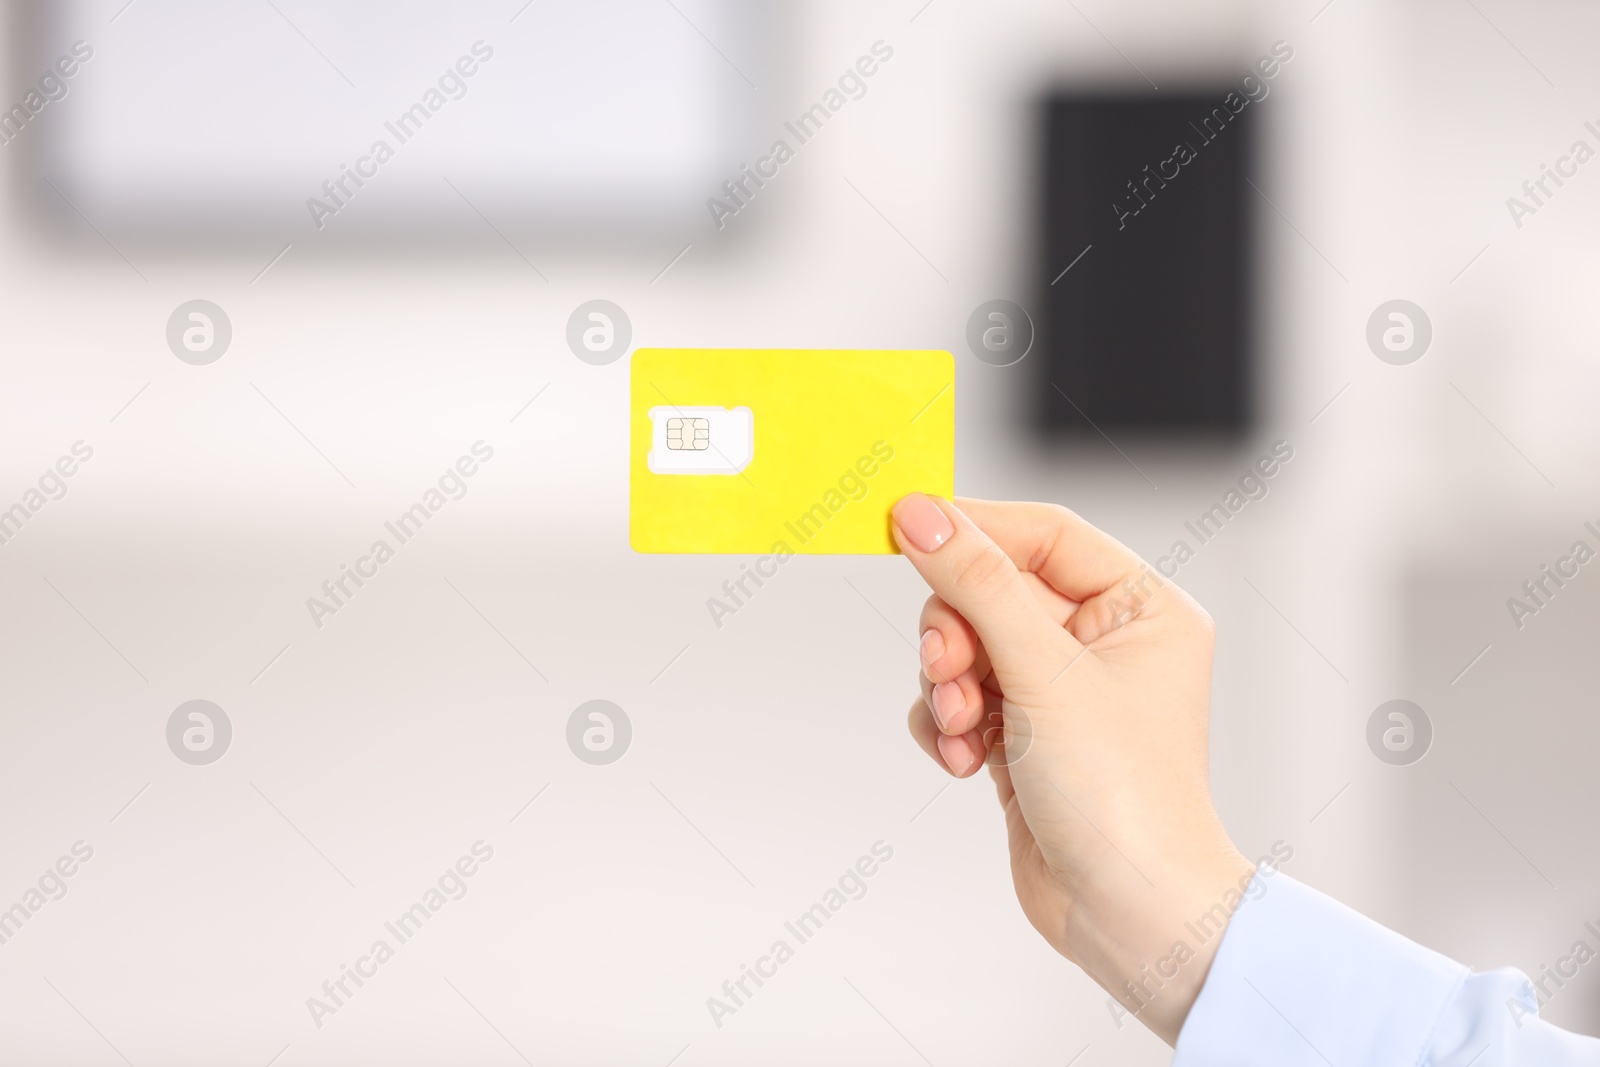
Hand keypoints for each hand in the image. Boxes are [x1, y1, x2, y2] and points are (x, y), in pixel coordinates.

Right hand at [892, 494, 1254, 1044]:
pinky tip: (963, 759)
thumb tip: (921, 514)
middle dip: (957, 630)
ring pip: (970, 647)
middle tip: (945, 668)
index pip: (1044, 535)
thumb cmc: (1124, 798)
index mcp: (1141, 608)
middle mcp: (1105, 643)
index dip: (974, 528)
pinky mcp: (1026, 739)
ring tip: (960, 726)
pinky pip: (963, 700)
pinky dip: (949, 724)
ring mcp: (1062, 693)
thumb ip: (977, 585)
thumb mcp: (1043, 673)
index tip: (905, 525)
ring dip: (948, 684)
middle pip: (994, 591)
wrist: (1130, 914)